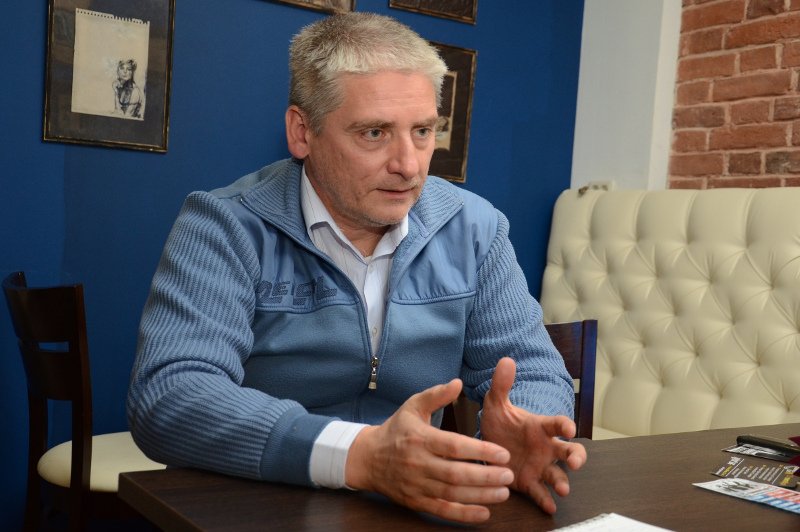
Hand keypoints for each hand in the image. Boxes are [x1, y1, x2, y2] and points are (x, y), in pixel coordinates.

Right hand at [345, 379, 514, 523]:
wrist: (367, 458)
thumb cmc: (395, 429)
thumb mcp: (412, 406)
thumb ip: (436, 395)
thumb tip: (458, 382)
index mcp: (420, 438)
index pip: (454, 446)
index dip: (481, 451)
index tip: (503, 453)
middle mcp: (418, 464)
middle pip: (456, 474)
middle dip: (486, 476)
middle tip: (509, 475)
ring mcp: (417, 485)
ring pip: (452, 494)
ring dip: (480, 496)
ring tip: (504, 493)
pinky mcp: (416, 501)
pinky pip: (442, 511)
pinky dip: (464, 515)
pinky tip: (484, 513)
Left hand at [480, 357, 586, 513]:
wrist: (490, 444)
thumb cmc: (500, 423)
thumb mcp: (496, 403)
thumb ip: (501, 384)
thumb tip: (505, 360)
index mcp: (540, 427)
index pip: (557, 424)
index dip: (565, 425)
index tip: (569, 429)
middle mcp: (546, 448)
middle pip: (569, 452)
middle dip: (576, 457)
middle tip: (576, 463)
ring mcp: (539, 466)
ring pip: (557, 475)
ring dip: (562, 482)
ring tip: (563, 489)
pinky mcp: (529, 483)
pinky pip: (541, 493)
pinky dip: (546, 501)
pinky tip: (550, 508)